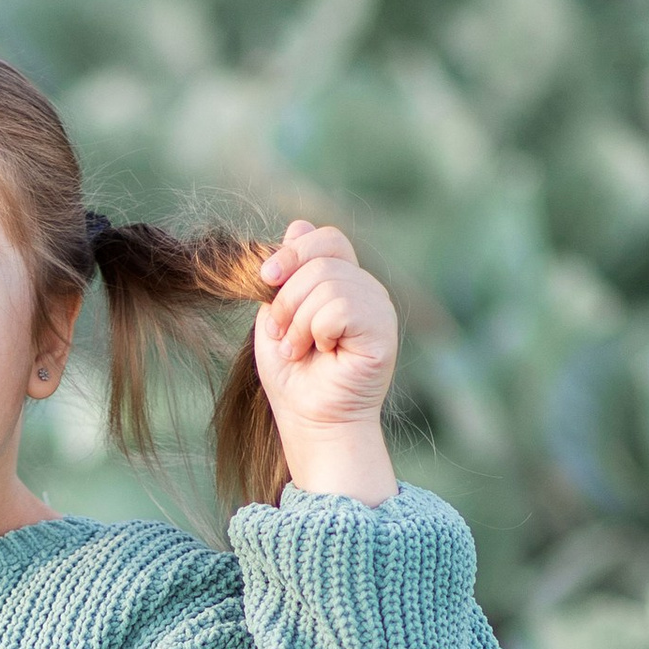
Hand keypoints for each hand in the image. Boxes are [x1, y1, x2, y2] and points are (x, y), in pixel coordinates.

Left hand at [251, 219, 397, 500]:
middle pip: (321, 259)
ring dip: (299, 321)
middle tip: (284, 335)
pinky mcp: (383, 331)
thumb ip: (286, 275)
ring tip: (301, 350)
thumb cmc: (294, 376)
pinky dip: (318, 331)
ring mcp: (379, 308)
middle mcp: (366, 290)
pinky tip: (322, 353)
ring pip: (328, 282)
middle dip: (287, 298)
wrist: (310, 423)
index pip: (326, 238)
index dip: (292, 252)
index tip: (264, 281)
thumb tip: (297, 225)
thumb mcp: (278, 315)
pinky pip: (341, 307)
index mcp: (344, 282)